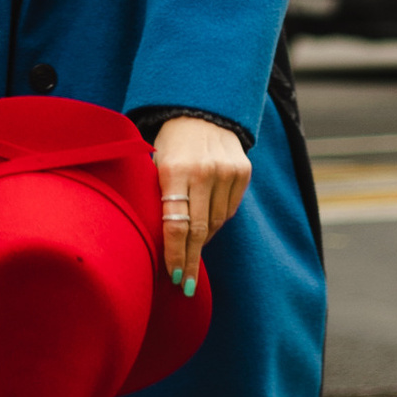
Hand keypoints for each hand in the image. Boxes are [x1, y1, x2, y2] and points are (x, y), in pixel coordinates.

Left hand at [151, 115, 248, 298]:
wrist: (200, 110)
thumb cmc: (169, 145)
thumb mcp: (154, 164)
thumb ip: (157, 198)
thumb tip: (157, 245)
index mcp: (174, 169)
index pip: (175, 224)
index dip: (175, 255)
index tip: (174, 278)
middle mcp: (203, 171)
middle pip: (198, 230)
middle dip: (191, 260)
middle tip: (187, 286)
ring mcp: (226, 171)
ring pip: (216, 222)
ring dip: (203, 240)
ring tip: (192, 250)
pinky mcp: (243, 171)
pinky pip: (230, 209)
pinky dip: (218, 220)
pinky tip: (207, 222)